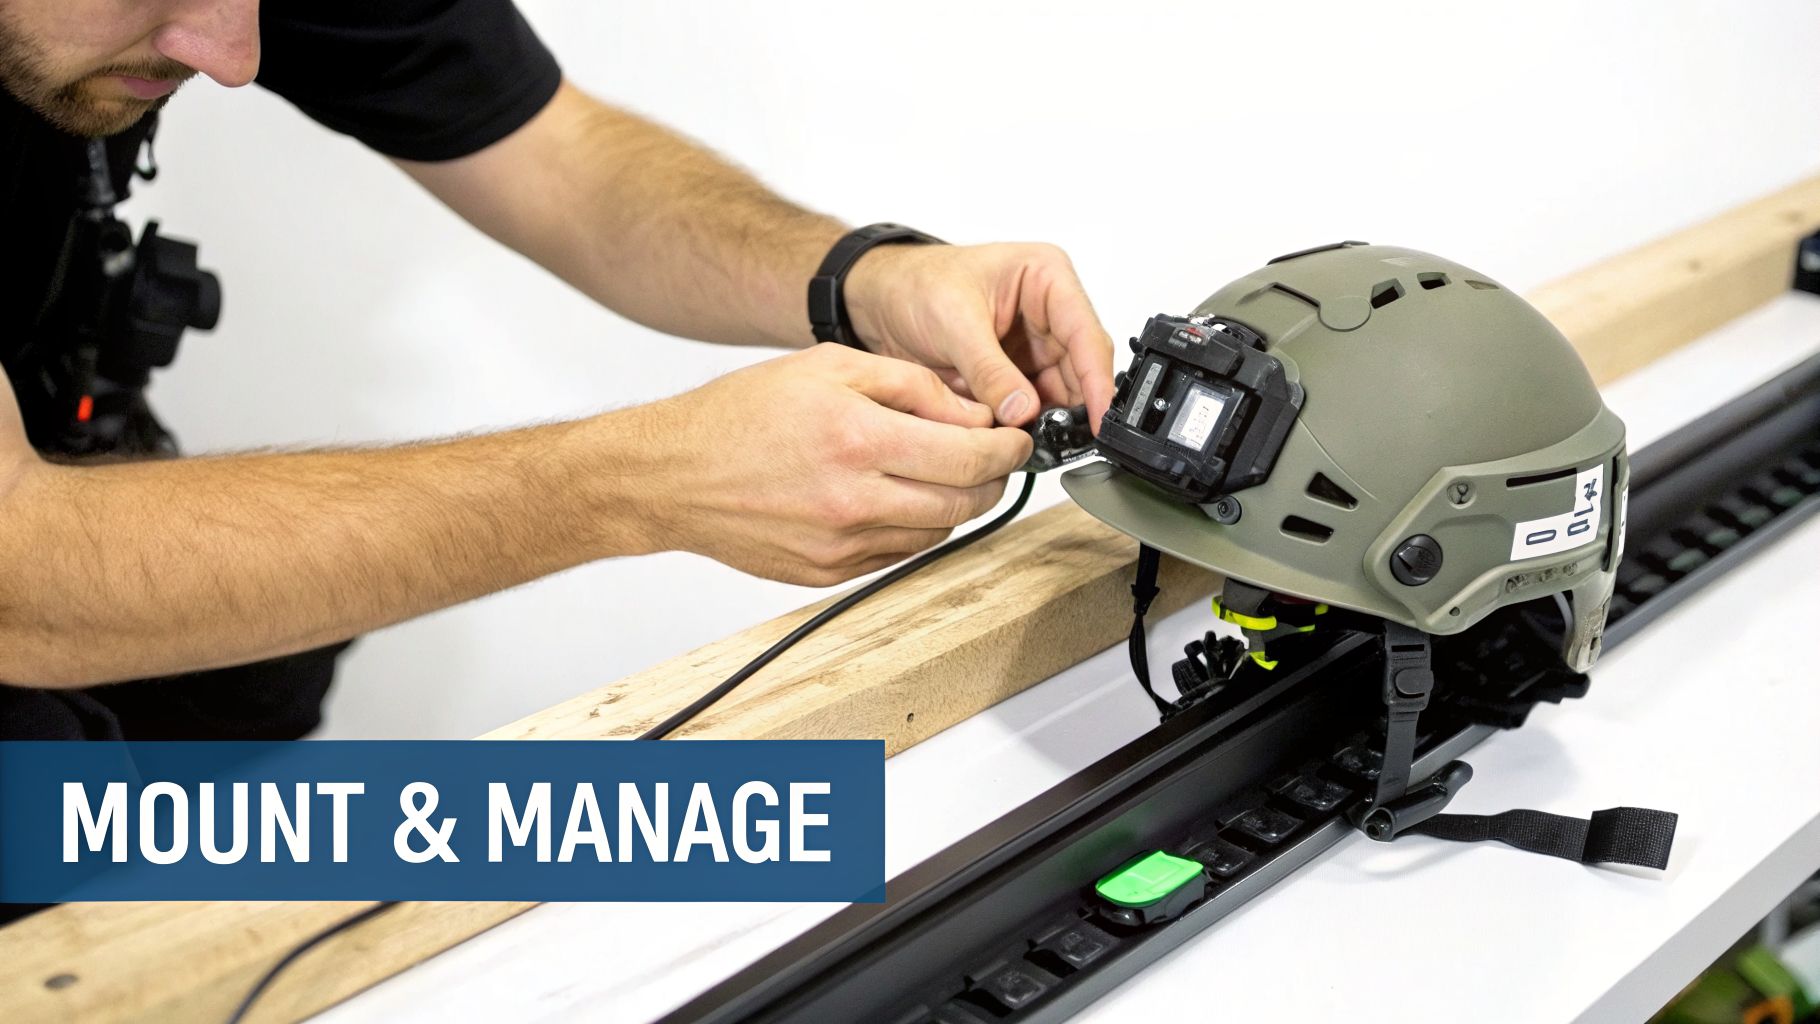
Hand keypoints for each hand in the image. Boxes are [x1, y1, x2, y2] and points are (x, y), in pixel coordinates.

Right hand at [643, 344, 1033, 585]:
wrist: (671, 474)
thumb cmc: (739, 415)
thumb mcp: (829, 367)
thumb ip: (909, 385)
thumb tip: (970, 412)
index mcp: (858, 439)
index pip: (970, 458)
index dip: (1007, 449)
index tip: (1015, 439)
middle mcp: (854, 500)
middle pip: (964, 502)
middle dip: (991, 478)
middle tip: (991, 456)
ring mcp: (841, 545)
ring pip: (936, 532)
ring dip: (953, 503)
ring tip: (935, 471)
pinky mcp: (827, 573)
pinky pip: (897, 554)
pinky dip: (911, 527)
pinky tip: (890, 497)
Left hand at [844, 242, 1116, 431]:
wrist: (876, 300)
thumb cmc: (913, 283)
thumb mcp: (953, 322)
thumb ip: (990, 369)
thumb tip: (1023, 411)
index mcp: (1046, 278)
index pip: (1086, 334)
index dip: (1097, 381)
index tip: (1099, 420)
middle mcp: (1048, 312)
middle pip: (1079, 370)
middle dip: (1070, 409)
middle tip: (1056, 443)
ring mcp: (1032, 346)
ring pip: (1058, 395)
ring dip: (1044, 422)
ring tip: (1023, 442)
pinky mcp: (1014, 375)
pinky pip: (1030, 408)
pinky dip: (1022, 427)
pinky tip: (1009, 438)